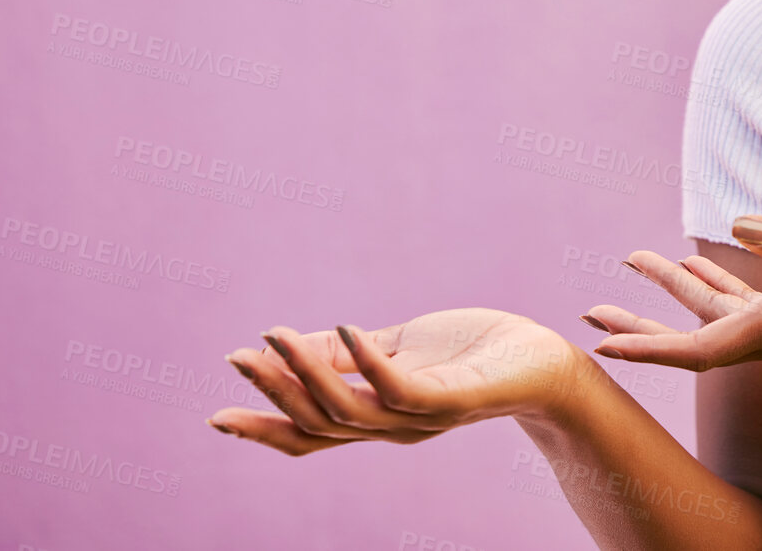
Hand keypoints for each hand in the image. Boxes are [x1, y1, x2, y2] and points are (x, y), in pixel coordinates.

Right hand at [210, 309, 583, 455]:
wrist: (545, 362)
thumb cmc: (473, 351)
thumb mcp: (400, 344)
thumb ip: (349, 351)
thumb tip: (289, 344)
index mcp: (377, 415)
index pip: (311, 431)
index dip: (264, 427)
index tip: (216, 417)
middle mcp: (394, 427)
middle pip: (320, 424)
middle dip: (274, 395)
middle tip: (237, 361)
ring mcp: (423, 417)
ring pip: (350, 411)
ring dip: (308, 374)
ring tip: (276, 337)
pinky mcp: (455, 400)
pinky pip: (404, 390)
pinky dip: (371, 364)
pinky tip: (350, 329)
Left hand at [582, 216, 761, 376]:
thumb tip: (736, 226)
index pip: (700, 347)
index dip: (648, 347)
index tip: (603, 346)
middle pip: (692, 335)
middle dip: (640, 324)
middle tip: (588, 315)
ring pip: (714, 314)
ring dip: (672, 290)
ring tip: (631, 262)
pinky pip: (744, 303)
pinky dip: (714, 282)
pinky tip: (697, 261)